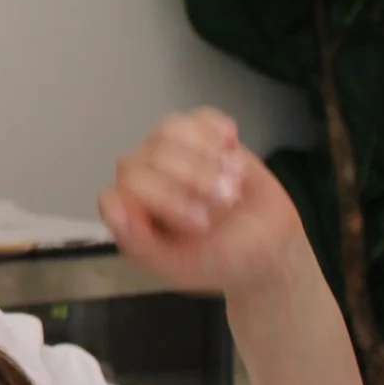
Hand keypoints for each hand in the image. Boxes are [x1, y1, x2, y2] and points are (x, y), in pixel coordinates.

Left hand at [98, 108, 308, 295]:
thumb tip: (114, 208)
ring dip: (209, 157)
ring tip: (234, 184)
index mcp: (130, 208)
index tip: (201, 224)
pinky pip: (200, 116)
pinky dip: (218, 130)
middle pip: (154, 156)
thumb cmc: (220, 261)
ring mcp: (171, 152)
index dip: (165, 199)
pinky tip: (232, 148)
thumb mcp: (180, 268)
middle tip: (227, 203)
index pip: (129, 185)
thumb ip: (139, 243)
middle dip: (196, 180)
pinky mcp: (202, 136)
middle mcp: (144, 176)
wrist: (269, 249)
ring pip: (172, 130)